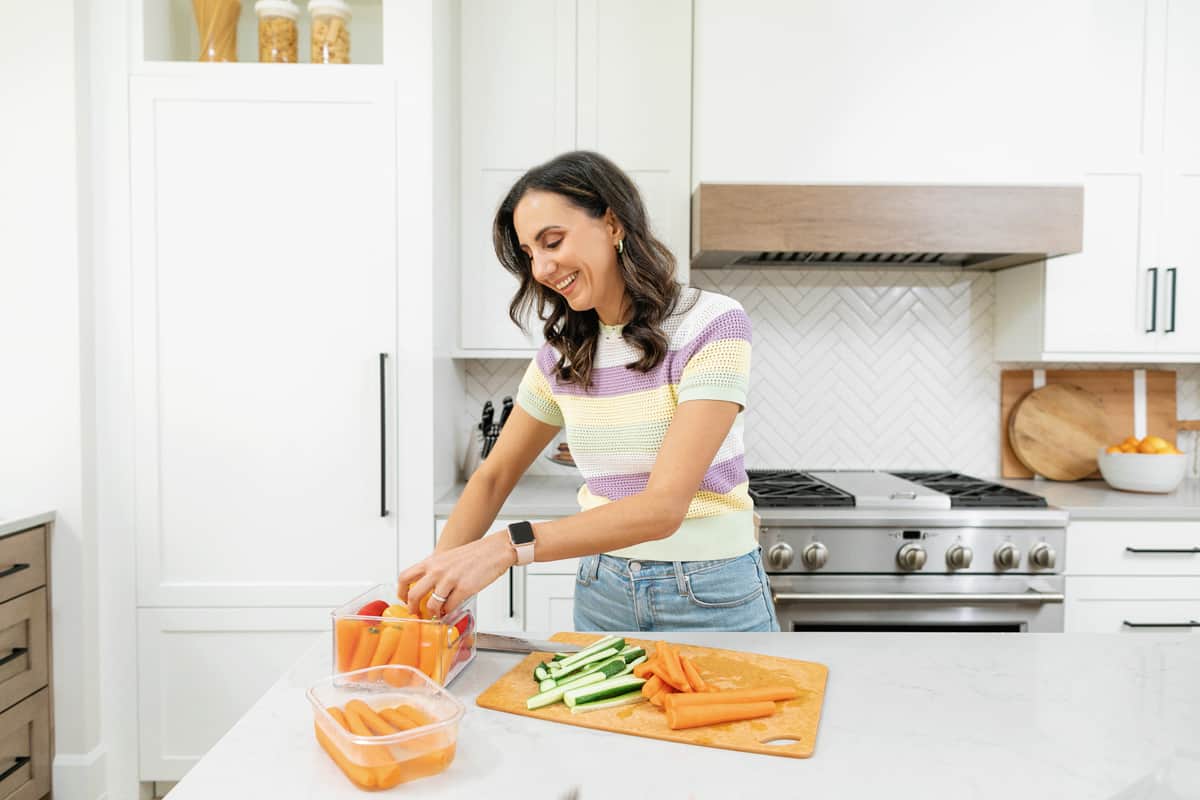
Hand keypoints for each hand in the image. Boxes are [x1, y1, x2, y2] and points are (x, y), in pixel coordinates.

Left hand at [397, 530, 515, 617]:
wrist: (495, 549)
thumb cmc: (475, 554)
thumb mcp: (448, 558)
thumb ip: (436, 572)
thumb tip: (428, 590)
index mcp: (432, 561)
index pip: (404, 577)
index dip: (401, 592)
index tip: (404, 599)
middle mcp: (437, 570)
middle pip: (413, 594)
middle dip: (413, 608)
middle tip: (417, 613)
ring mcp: (450, 580)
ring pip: (432, 605)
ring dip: (434, 613)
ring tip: (439, 613)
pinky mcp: (464, 588)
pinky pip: (450, 607)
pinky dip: (449, 613)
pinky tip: (451, 611)